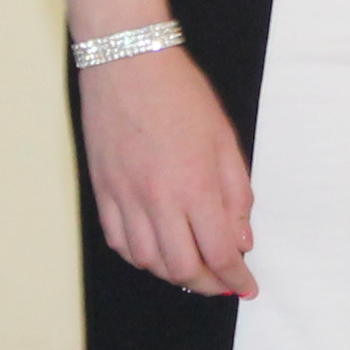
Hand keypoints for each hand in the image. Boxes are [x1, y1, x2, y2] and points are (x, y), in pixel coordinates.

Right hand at [80, 45, 254, 298]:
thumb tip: (241, 240)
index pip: (219, 253)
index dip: (236, 277)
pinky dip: (140, 256)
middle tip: (223, 281)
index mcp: (195, 186)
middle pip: (182, 268)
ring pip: (148, 262)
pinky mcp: (102, 191)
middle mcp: (158, 200)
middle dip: (208, 284)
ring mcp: (125, 198)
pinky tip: (155, 250)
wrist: (127, 63)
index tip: (246, 286)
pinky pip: (119, 242)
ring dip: (173, 273)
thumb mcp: (225, 139)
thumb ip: (237, 194)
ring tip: (192, 266)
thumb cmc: (180, 93)